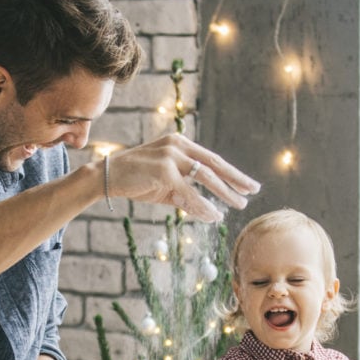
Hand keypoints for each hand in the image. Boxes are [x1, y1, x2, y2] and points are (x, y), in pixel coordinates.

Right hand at [104, 134, 259, 223]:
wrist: (105, 177)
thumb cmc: (136, 181)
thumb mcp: (166, 188)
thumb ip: (188, 196)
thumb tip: (210, 213)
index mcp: (180, 144)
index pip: (212, 159)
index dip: (231, 173)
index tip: (247, 184)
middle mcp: (178, 145)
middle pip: (215, 163)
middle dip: (236, 178)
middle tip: (254, 190)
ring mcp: (171, 157)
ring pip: (206, 177)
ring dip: (225, 192)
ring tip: (240, 204)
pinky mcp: (164, 172)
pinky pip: (189, 192)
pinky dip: (203, 205)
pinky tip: (214, 215)